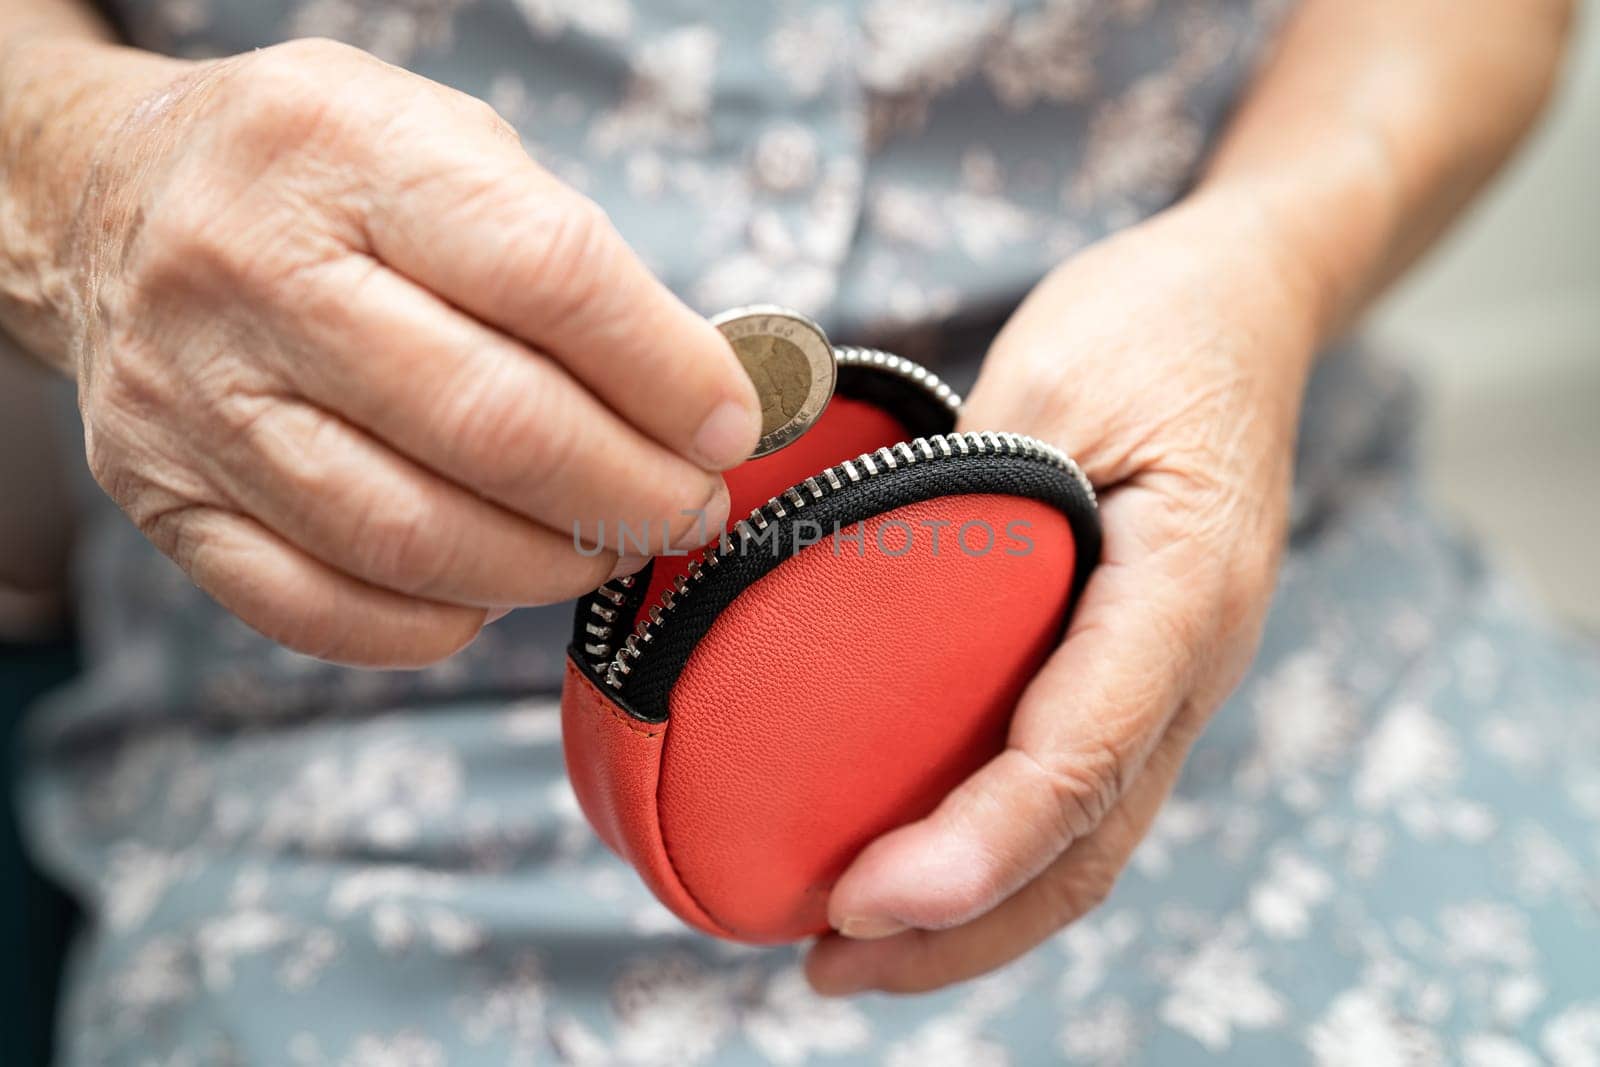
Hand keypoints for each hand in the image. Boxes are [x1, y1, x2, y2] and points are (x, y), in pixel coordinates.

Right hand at [60, 39, 758, 664]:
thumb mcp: (450, 145)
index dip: (665, 370)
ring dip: (550, 567)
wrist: (113, 203)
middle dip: (630, 490)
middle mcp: (248, 269)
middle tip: (690, 505)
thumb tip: (702, 403)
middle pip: (490, 427)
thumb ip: (573, 261)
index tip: (729, 421)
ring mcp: (193, 396)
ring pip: (412, 537)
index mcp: (342, 148)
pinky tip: (490, 588)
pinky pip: (322, 609)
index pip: (548, 275)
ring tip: (609, 543)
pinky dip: (437, 623)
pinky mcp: (164, 498)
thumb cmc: (330, 179)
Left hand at [806, 193, 1320, 992]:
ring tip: (846, 957)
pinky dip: (996, 856)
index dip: (978, 840)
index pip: (1085, 746)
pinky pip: (1079, 796)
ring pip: (1089, 841)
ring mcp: (1173, 679)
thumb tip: (842, 607)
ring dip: (974, 919)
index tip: (864, 896)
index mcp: (1185, 582)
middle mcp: (1193, 660)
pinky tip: (912, 870)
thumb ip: (973, 498)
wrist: (1245, 305)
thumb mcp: (1053, 377)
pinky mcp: (1137, 676)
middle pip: (1090, 839)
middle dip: (961, 928)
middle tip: (826, 965)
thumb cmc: (1150, 326)